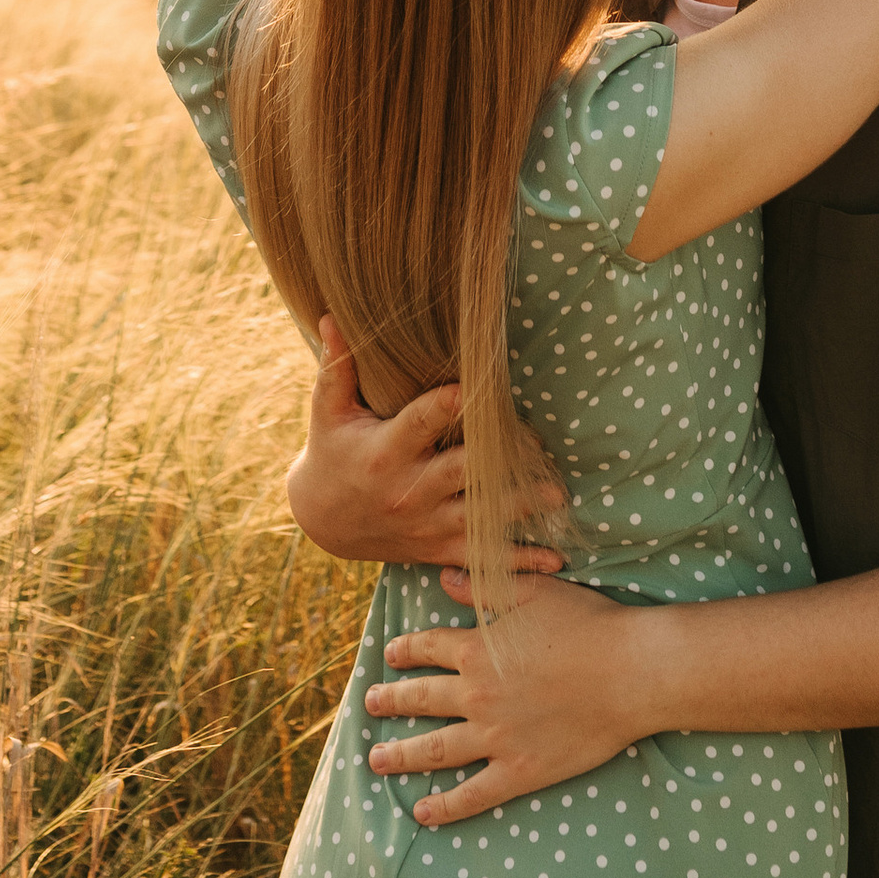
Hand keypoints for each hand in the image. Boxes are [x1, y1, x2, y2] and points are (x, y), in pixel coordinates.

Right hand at [285, 319, 565, 575]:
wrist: (321, 521)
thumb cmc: (331, 452)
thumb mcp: (328, 411)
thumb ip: (336, 366)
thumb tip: (330, 315)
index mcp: (385, 452)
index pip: (420, 423)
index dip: (446, 406)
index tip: (473, 388)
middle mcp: (407, 490)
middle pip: (462, 472)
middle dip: (501, 459)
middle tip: (540, 445)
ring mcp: (425, 524)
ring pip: (479, 517)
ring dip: (521, 507)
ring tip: (557, 495)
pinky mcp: (436, 548)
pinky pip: (480, 557)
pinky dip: (518, 562)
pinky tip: (554, 560)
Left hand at [363, 575, 651, 825]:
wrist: (632, 672)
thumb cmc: (589, 624)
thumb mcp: (534, 591)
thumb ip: (484, 587)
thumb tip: (444, 577)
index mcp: (477, 650)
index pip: (426, 649)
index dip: (404, 651)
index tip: (389, 655)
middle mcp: (476, 695)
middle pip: (420, 699)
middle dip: (390, 701)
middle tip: (369, 705)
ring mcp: (495, 737)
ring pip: (435, 749)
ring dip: (401, 755)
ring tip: (376, 760)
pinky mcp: (519, 771)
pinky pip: (473, 794)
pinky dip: (444, 805)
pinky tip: (421, 812)